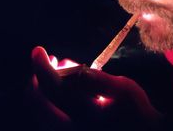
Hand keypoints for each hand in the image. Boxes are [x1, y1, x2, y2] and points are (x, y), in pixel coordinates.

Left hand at [30, 46, 161, 130]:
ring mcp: (67, 130)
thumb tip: (77, 70)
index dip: (41, 67)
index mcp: (85, 114)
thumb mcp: (125, 90)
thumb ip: (99, 80)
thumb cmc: (137, 111)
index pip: (53, 89)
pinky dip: (51, 97)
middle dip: (39, 77)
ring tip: (65, 70)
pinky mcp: (68, 129)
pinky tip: (66, 86)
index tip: (38, 50)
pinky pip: (47, 114)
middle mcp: (70, 126)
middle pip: (36, 102)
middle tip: (53, 60)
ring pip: (39, 109)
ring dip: (45, 86)